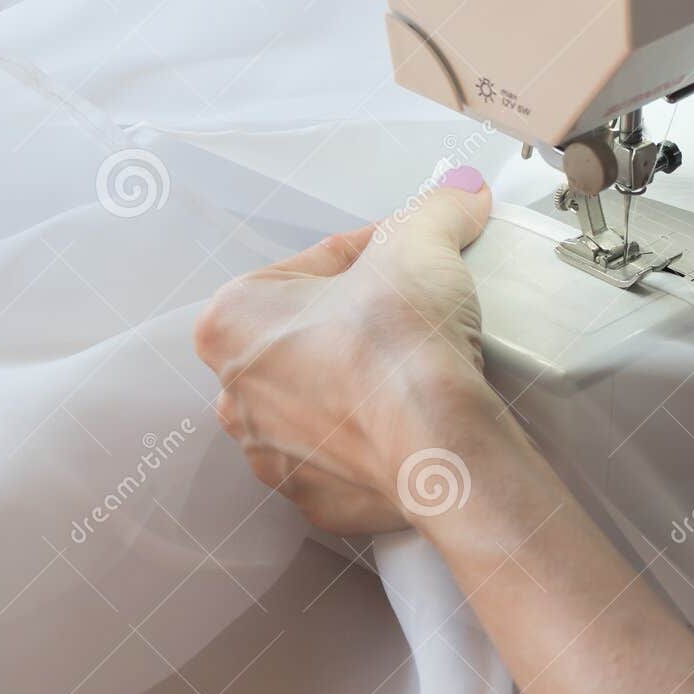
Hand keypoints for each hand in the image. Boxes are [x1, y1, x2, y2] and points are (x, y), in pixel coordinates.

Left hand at [193, 167, 503, 535]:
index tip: (412, 258)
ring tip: (418, 370)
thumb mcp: (419, 244)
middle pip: (310, 337)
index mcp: (232, 321)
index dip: (374, 255)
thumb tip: (461, 193)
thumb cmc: (402, 346)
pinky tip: (413, 420)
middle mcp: (236, 394)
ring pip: (324, 402)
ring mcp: (273, 456)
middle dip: (357, 322)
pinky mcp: (317, 501)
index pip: (313, 268)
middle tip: (415, 314)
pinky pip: (346, 458)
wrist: (439, 448)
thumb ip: (436, 209)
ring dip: (362, 384)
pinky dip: (377, 439)